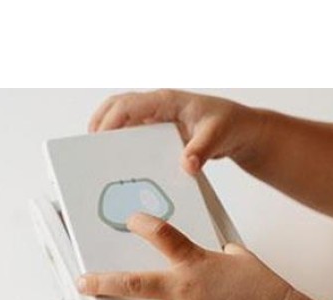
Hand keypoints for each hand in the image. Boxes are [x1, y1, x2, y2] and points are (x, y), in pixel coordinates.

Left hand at [76, 213, 291, 299]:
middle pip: (131, 284)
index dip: (141, 224)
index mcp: (195, 262)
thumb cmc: (261, 288)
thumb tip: (213, 253)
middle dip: (103, 283)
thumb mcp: (239, 258)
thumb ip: (218, 253)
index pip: (160, 235)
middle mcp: (183, 288)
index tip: (131, 221)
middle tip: (85, 282)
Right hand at [88, 89, 264, 174]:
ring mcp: (159, 119)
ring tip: (100, 158)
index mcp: (168, 100)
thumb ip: (201, 151)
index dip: (110, 121)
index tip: (99, 139)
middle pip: (118, 107)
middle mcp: (159, 106)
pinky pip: (137, 134)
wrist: (242, 130)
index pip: (129, 104)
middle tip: (90, 148)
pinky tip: (123, 164)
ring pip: (125, 120)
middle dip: (100, 124)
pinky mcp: (163, 132)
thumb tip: (186, 166)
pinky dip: (126, 144)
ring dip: (110, 134)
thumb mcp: (218, 136)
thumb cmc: (231, 124)